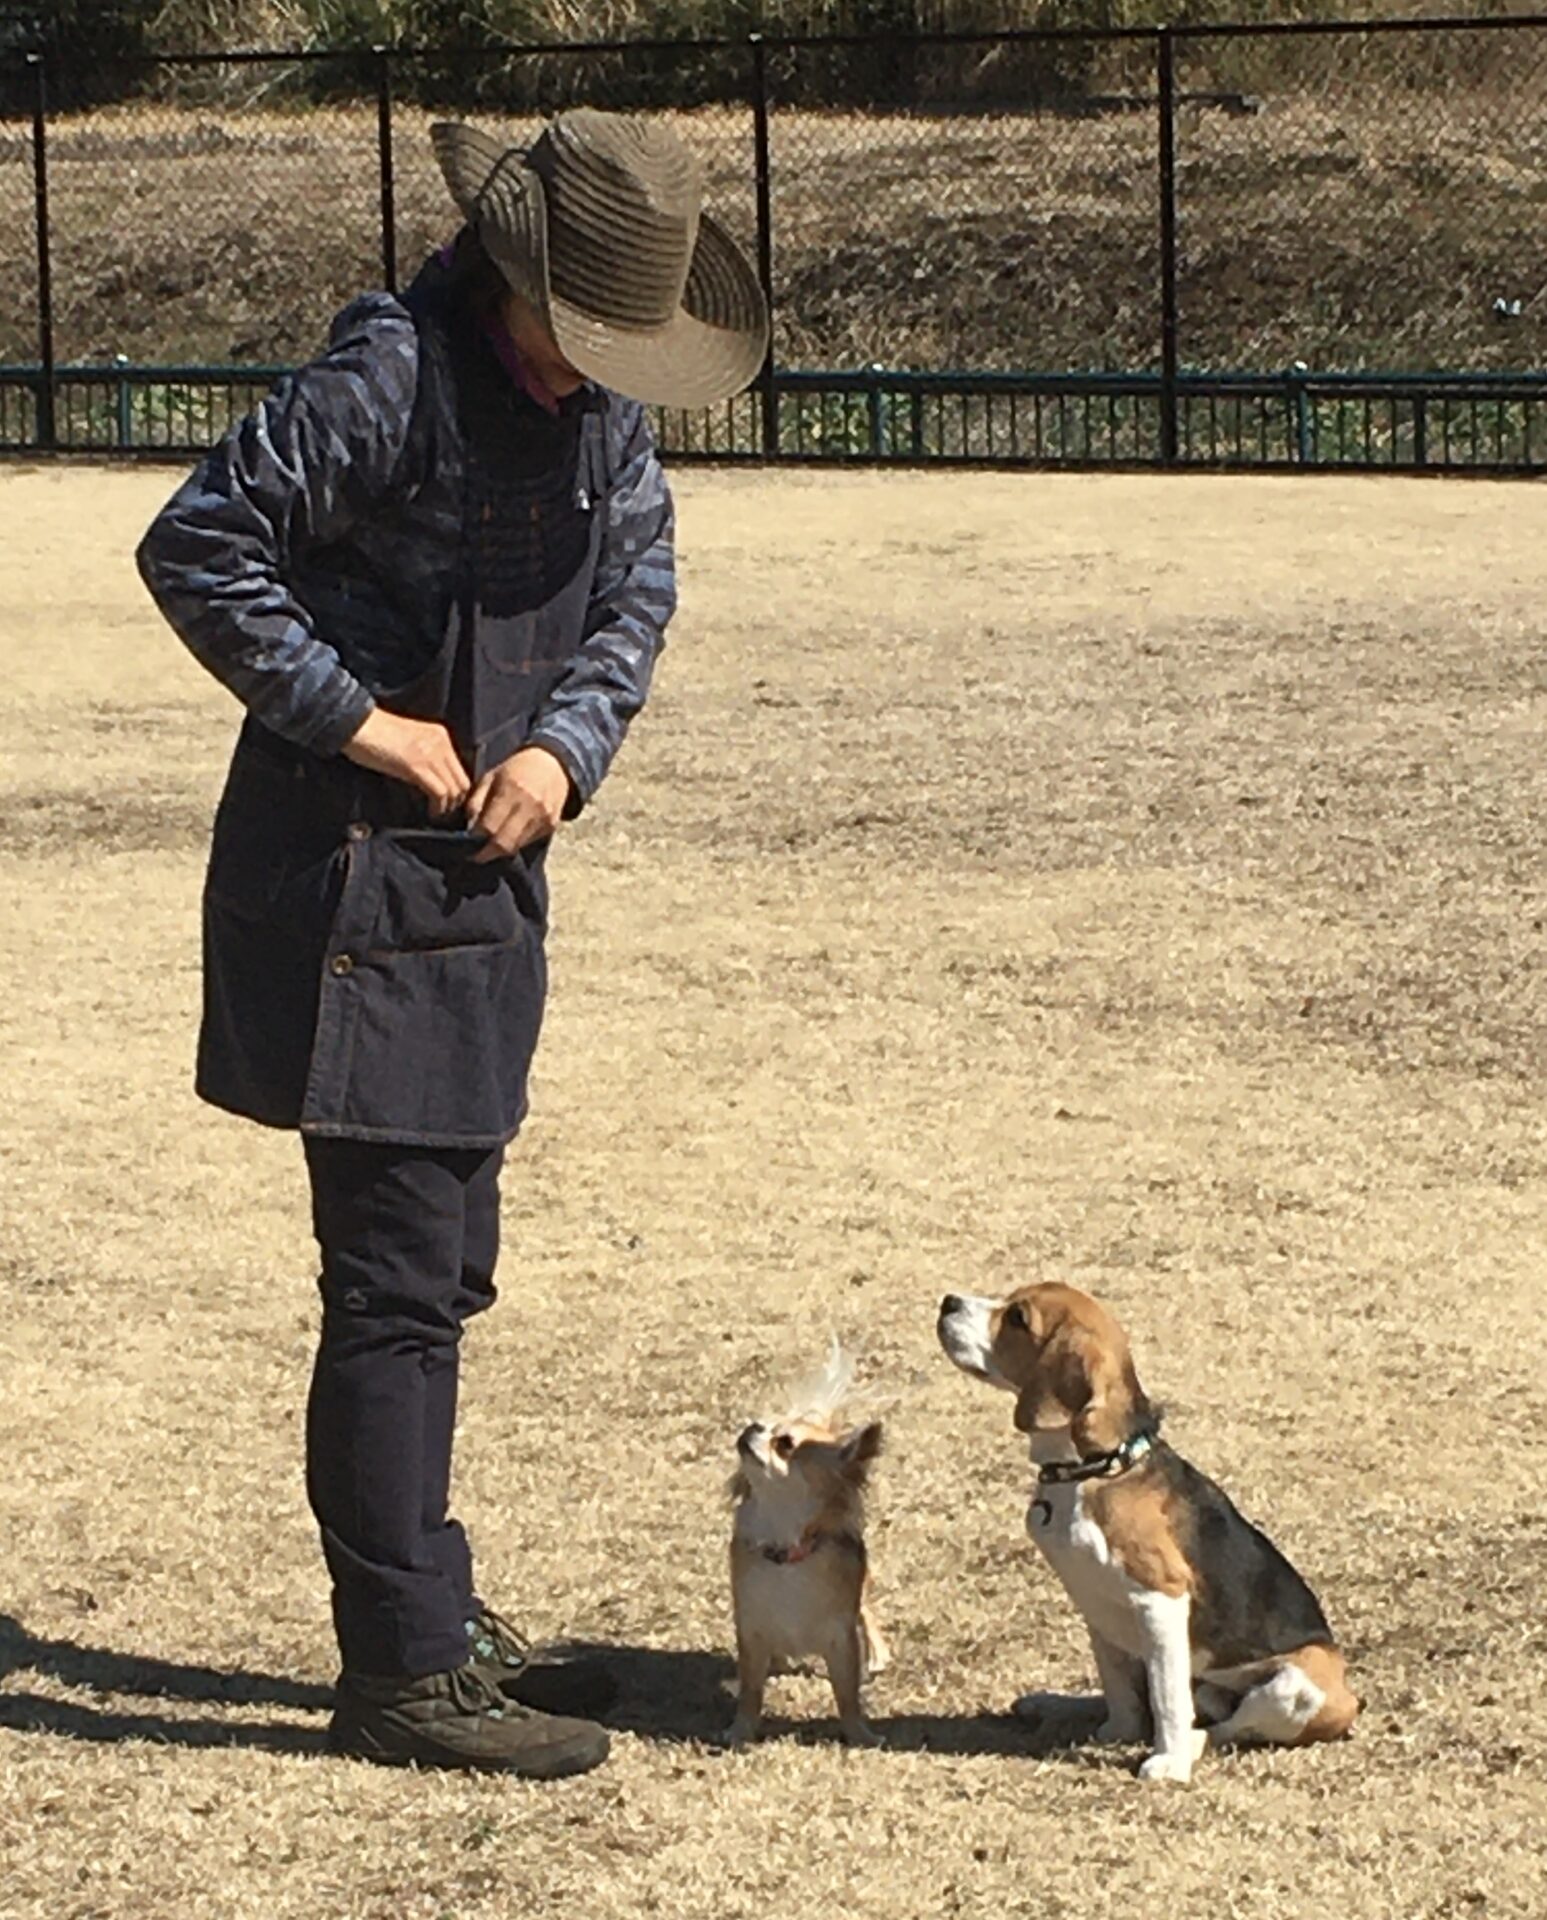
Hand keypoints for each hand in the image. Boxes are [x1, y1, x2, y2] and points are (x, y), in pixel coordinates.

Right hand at [342, 708, 469, 815]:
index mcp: (440, 735)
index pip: (459, 767)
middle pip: (462, 780)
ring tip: (436, 814)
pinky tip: (431, 812)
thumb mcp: (410, 742)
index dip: (457, 789)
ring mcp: (431, 754)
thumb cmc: (375, 735)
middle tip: (444, 812)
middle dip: (456, 800)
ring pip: (454, 789)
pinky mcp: (417, 766)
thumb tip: (432, 780)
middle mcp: (441, 743)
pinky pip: (439, 792)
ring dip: (447, 807)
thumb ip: (425, 756)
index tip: (448, 801)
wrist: (358, 725)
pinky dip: (438, 807)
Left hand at [467, 746, 570, 862]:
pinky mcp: (551, 825)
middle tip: (477, 856)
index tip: (467, 843)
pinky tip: (509, 835)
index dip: (476, 838)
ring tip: (490, 846)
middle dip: (487, 853)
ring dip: (501, 850)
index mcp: (510, 791)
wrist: (551, 765)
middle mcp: (529, 806)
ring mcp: (542, 818)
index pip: (489, 826)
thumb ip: (477, 800)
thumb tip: (469, 827)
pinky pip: (528, 842)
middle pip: (504, 843)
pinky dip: (516, 842)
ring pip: (516, 846)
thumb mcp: (491, 777)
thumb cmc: (515, 770)